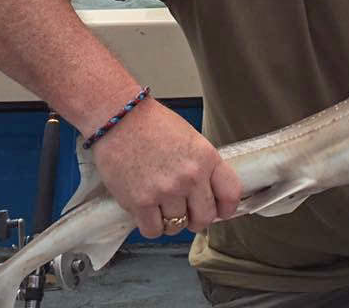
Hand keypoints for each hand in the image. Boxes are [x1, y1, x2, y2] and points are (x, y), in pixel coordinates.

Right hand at [91, 98, 241, 237]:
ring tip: (159, 204)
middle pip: (205, 217)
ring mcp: (166, 191)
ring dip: (170, 221)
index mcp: (206, 157)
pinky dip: (150, 225)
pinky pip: (153, 231)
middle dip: (196, 218)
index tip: (220, 211)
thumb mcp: (189, 138)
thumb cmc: (150, 124)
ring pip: (177, 226)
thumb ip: (202, 165)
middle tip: (186, 212)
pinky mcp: (141, 202)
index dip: (226, 208)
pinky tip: (146, 211)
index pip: (230, 194)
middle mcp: (190, 177)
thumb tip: (208, 192)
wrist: (117, 118)